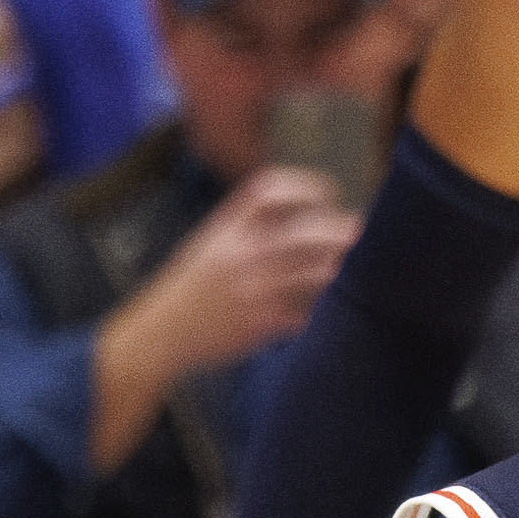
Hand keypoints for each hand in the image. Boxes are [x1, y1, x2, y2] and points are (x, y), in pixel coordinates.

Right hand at [133, 169, 360, 378]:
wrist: (161, 331)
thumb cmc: (189, 286)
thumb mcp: (210, 243)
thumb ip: (246, 226)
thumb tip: (291, 212)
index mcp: (228, 228)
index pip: (273, 191)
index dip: (307, 186)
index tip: (329, 192)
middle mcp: (243, 253)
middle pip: (306, 231)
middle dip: (338, 229)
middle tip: (356, 229)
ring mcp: (255, 288)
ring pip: (315, 272)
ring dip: (335, 267)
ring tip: (342, 265)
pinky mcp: (262, 322)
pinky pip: (304, 313)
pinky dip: (316, 310)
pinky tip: (320, 308)